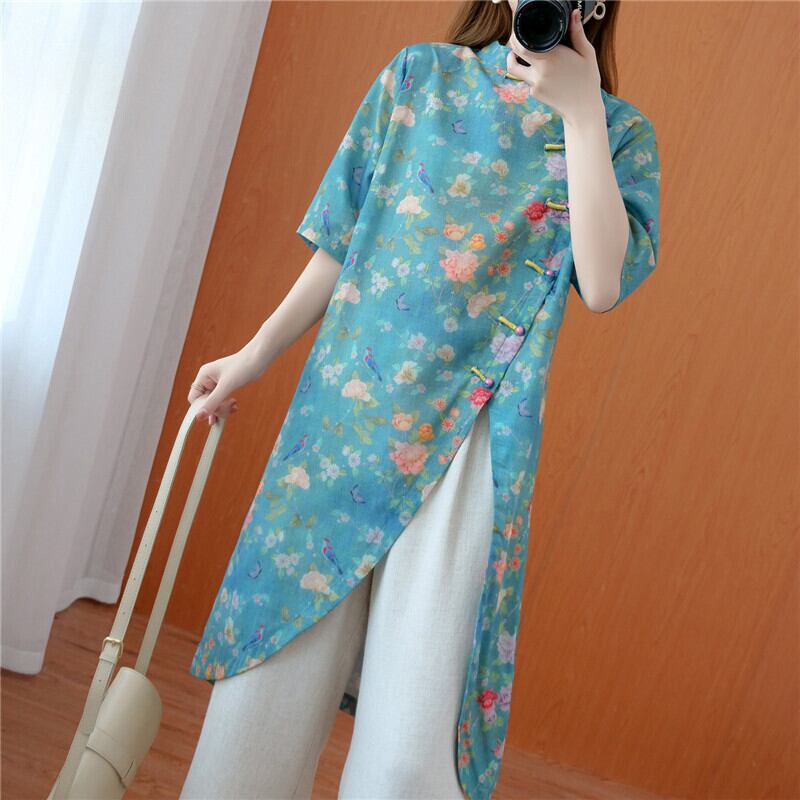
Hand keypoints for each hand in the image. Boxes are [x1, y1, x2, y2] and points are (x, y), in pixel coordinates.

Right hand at [188, 349, 264, 423]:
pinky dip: (227, 406)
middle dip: (216, 409)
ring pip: (214, 404)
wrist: (259, 359)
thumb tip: (199, 417)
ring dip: (223, 409)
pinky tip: (235, 406)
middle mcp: (208, 380)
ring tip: (234, 406)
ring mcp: (217, 384)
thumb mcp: (226, 386)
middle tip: (228, 408)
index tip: (212, 416)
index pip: (194, 398)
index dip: (201, 409)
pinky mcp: (226, 387)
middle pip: (204, 403)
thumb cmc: (242, 366)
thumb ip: (212, 402)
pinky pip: (221, 401)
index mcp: (203, 376)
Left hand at [505, 8, 603, 127]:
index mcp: (553, 56)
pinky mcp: (534, 93)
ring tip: (515, 55)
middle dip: (512, 46)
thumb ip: (578, 33)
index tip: (519, 31)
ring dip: (512, 61)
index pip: (524, 44)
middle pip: (515, 54)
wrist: (582, 109)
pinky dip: (529, 74)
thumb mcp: (587, 54)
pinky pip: (526, 80)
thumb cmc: (587, 79)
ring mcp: (535, 83)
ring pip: (515, 69)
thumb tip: (573, 14)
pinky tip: (541, 74)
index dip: (518, 37)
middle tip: (515, 41)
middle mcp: (541, 70)